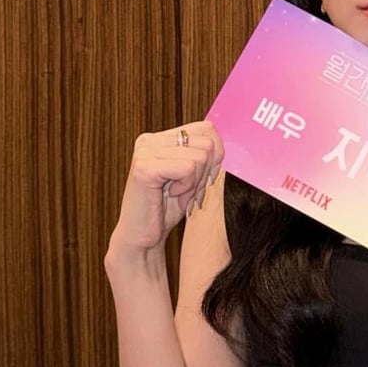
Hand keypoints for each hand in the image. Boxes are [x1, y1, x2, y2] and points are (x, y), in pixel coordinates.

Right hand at [107, 121, 223, 257]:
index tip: (199, 179)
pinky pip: (188, 168)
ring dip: (195, 182)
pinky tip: (172, 195)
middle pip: (207, 143)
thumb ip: (205, 155)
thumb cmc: (167, 209)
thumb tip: (224, 142)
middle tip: (187, 190)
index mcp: (160, 138)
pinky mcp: (145, 168)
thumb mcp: (193, 177)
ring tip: (178, 194)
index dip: (214, 157)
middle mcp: (150, 140)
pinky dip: (187, 187)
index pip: (207, 129)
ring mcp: (145, 152)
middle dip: (205, 172)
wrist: (143, 238)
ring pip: (200, 156)